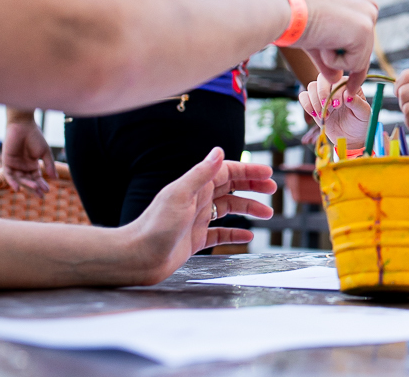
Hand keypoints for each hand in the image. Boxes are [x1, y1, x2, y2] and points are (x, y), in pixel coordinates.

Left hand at [3, 109, 55, 195]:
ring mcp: (14, 165)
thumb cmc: (35, 137)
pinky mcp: (7, 162)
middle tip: (41, 196)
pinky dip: (12, 182)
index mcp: (32, 164)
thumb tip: (55, 178)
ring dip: (27, 185)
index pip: (37, 178)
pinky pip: (8, 175)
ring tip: (36, 188)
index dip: (42, 184)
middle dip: (35, 188)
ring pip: (20, 179)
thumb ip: (49, 165)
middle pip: (29, 181)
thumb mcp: (45, 152)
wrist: (23, 126)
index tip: (48, 191)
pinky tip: (18, 188)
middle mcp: (23, 167)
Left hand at [123, 147, 276, 284]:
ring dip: (248, 209)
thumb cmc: (155, 226)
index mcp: (195, 187)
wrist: (136, 258)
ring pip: (228, 210)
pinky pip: (220, 234)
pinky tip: (247, 236)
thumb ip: (200, 174)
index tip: (268, 173)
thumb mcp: (180, 196)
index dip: (248, 171)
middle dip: (252, 186)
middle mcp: (197, 200)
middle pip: (230, 188)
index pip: (227, 172)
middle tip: (272, 190)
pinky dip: (234, 234)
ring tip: (267, 214)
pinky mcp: (194, 240)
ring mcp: (196, 220)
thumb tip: (219, 150)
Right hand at [293, 0, 377, 95]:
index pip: (362, 40)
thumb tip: (336, 78)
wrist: (284, 7)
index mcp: (358, 2)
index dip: (352, 60)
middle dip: (345, 65)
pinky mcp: (365, 29)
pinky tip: (321, 40)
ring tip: (317, 39)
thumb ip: (329, 57)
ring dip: (332, 60)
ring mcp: (369, 17)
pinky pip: (354, 64)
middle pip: (364, 52)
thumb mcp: (317, 39)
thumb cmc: (294, 18)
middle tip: (340, 78)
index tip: (350, 85)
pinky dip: (332, 60)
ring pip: (358, 60)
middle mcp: (369, 6)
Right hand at [300, 72, 370, 143]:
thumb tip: (348, 96)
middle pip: (322, 79)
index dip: (336, 92)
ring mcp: (323, 94)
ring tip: (324, 115)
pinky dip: (307, 104)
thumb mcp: (364, 114)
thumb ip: (357, 104)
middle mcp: (335, 87)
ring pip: (312, 86)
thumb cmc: (360, 123)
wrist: (351, 137)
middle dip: (322, 93)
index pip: (338, 80)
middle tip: (328, 108)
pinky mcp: (314, 104)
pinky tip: (316, 115)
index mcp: (349, 85)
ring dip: (315, 101)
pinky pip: (304, 97)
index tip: (338, 106)